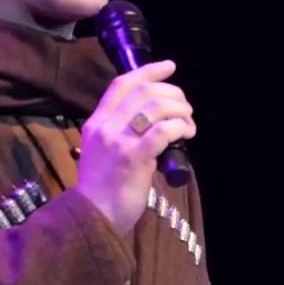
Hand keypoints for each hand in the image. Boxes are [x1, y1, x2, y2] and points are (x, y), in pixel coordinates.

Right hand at [73, 60, 196, 234]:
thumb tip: (154, 116)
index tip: (170, 67)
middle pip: (145, 91)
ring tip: (188, 124)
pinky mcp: (134, 157)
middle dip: (173, 94)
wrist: (94, 217)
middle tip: (185, 109)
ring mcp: (118, 141)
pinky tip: (186, 134)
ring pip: (157, 106)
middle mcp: (105, 126)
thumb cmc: (104, 187)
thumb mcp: (103, 150)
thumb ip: (120, 131)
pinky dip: (180, 127)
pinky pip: (164, 130)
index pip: (122, 84)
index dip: (149, 71)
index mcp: (96, 122)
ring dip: (181, 110)